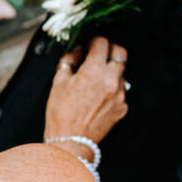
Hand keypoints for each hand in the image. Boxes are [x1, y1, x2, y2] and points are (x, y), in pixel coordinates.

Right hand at [44, 37, 128, 155]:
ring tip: (96, 79)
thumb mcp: (58, 81)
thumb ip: (70, 61)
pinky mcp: (122, 107)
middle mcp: (111, 81)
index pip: (102, 43)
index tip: (89, 45)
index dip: (94, 41)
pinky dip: (112, 88)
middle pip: (120, 53)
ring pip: (121, 73)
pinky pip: (120, 91)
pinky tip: (98, 96)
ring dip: (111, 70)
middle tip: (100, 54)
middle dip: (110, 50)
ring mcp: (119, 95)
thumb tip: (78, 51)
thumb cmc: (61, 112)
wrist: (71, 140)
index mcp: (94, 71)